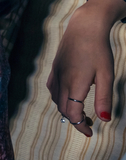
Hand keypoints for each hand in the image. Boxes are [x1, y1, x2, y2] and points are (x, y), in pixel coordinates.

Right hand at [47, 0, 125, 135]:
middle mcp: (62, 81)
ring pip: (56, 99)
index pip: (72, 113)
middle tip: (88, 124)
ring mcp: (56, 73)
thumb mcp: (107, 75)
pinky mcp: (54, 67)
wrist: (84, 27)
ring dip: (66, 109)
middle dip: (74, 120)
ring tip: (80, 111)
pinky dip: (59, 98)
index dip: (80, 126)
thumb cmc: (98, 50)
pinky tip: (67, 96)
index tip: (90, 132)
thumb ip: (104, 98)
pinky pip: (52, 88)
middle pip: (63, 109)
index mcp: (75, 84)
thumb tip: (105, 119)